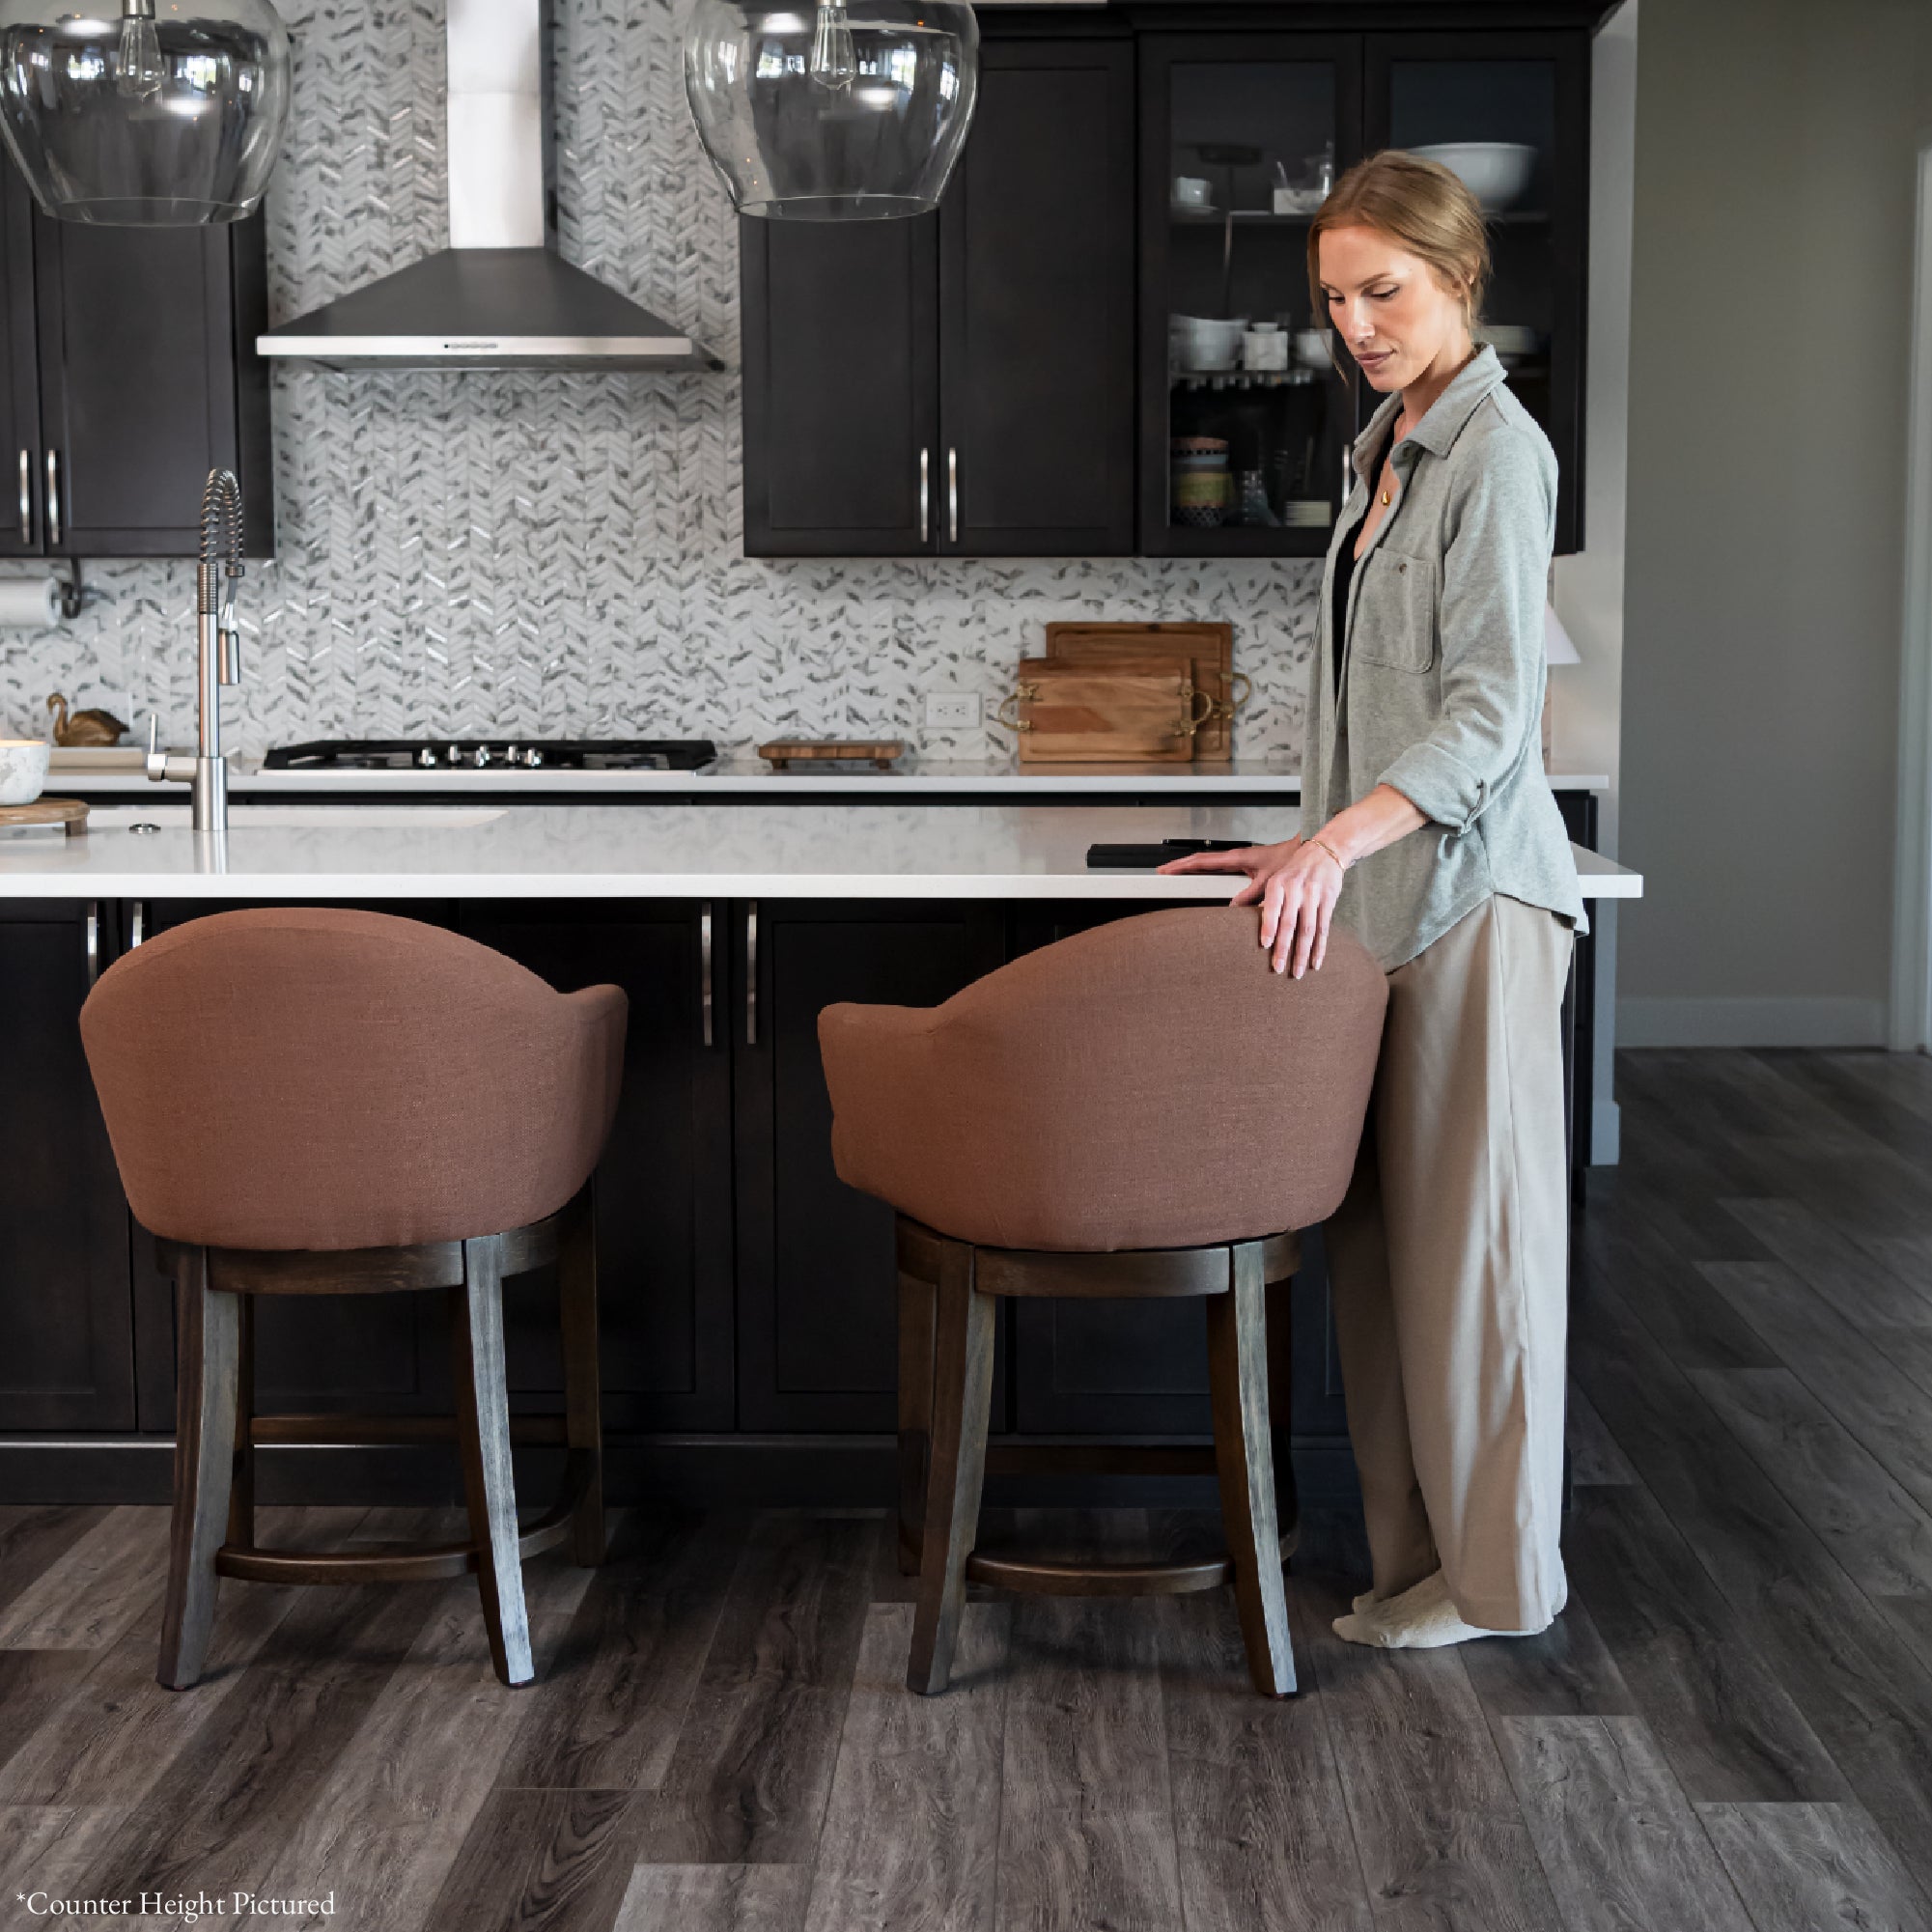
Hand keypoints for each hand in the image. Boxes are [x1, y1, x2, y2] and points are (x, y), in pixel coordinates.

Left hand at [1155, 837, 1344, 975]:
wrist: (1326, 850)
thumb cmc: (1294, 868)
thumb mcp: (1274, 876)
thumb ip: (1260, 897)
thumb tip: (1236, 912)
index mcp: (1279, 883)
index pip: (1273, 907)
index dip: (1269, 926)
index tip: (1265, 945)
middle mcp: (1297, 889)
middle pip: (1290, 923)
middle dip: (1284, 948)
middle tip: (1277, 969)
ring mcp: (1314, 896)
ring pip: (1308, 930)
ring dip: (1302, 954)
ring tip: (1297, 973)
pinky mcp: (1328, 902)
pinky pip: (1324, 929)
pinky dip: (1320, 948)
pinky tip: (1315, 963)